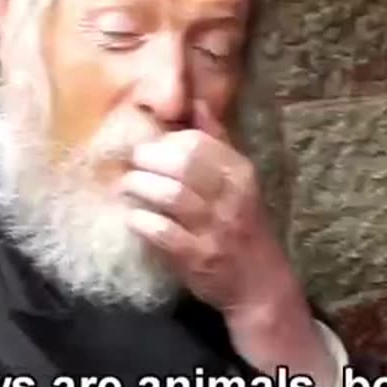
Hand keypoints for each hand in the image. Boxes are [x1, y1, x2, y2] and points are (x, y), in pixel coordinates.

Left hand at [120, 101, 294, 313]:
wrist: (261, 285)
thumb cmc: (243, 227)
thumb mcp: (239, 182)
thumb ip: (216, 142)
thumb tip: (196, 101)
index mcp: (240, 174)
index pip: (199, 142)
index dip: (166, 140)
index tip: (148, 146)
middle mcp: (231, 198)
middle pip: (182, 164)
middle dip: (148, 159)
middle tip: (131, 164)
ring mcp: (215, 229)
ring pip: (172, 195)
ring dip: (140, 187)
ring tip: (125, 186)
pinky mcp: (197, 258)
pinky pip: (164, 233)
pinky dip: (142, 222)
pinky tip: (132, 218)